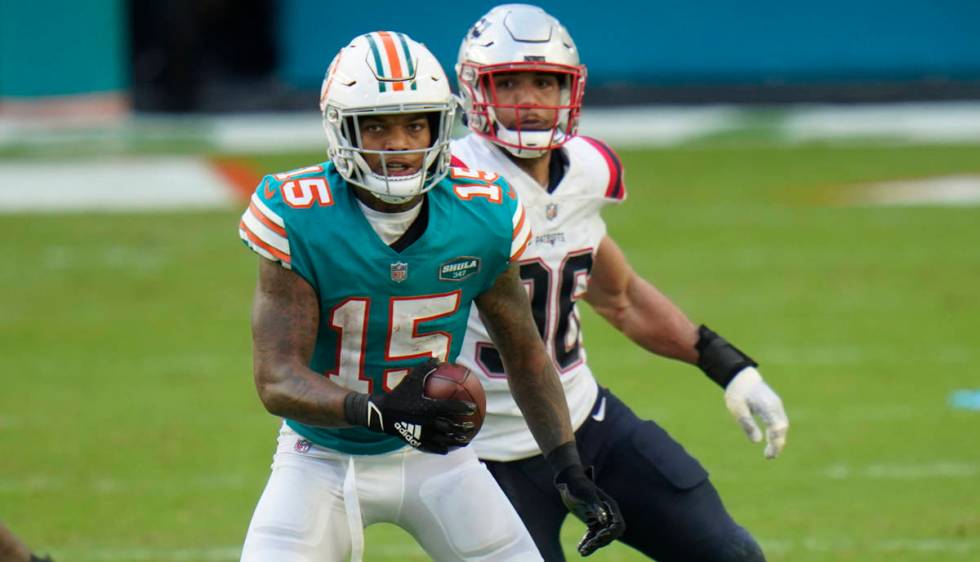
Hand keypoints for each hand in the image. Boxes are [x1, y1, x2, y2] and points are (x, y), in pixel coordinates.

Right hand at [345, 358, 475, 453]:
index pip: (450, 408)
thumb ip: (425, 368)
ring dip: (455, 441)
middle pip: (449, 427)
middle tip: (472, 426)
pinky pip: (431, 447)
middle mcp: (427, 422)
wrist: (381, 413)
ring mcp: (421, 434)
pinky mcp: (416, 441)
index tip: (473, 407)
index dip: (463, 408)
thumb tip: (438, 358)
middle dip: (462, 428)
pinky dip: (441, 449)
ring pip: (443, 440)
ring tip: (465, 441)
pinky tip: (447, 449)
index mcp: (427, 407)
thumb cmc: (398, 394)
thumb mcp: (411, 379)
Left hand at [554, 466, 624, 555]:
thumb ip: (596, 506)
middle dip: (600, 542)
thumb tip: (605, 520)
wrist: (569, 481)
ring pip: (600, 537)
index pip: (617, 526)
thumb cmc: (578, 485)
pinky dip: (587, 543)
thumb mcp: (586, 495)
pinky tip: (579, 549)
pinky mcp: (591, 522)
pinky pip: (592, 536)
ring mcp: (599, 519)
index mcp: (610, 506)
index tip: (599, 538)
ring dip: (593, 545)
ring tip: (582, 552)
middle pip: (609, 534)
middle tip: (588, 546)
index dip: (611, 534)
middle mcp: (607, 514)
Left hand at [724, 366, 788, 458]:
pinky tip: (770, 440)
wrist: (741, 376)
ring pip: (782, 425)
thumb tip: (757, 442)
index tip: (769, 455)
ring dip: (778, 439)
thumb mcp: (737, 409)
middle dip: (778, 444)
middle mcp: (775, 406)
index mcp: (767, 406)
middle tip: (769, 457)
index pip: (777, 428)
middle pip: (782, 428)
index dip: (775, 443)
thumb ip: (747, 424)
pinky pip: (779, 422)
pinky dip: (776, 432)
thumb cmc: (737, 392)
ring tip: (770, 453)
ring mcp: (776, 405)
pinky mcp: (774, 405)